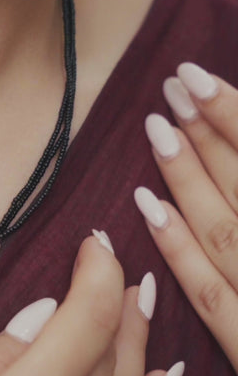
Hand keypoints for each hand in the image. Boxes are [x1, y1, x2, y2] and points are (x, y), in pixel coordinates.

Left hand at [137, 62, 237, 373]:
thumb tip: (235, 152)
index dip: (234, 116)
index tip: (196, 77)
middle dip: (206, 135)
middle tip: (168, 91)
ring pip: (226, 232)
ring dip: (187, 180)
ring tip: (157, 130)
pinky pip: (215, 298)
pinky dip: (178, 251)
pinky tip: (146, 210)